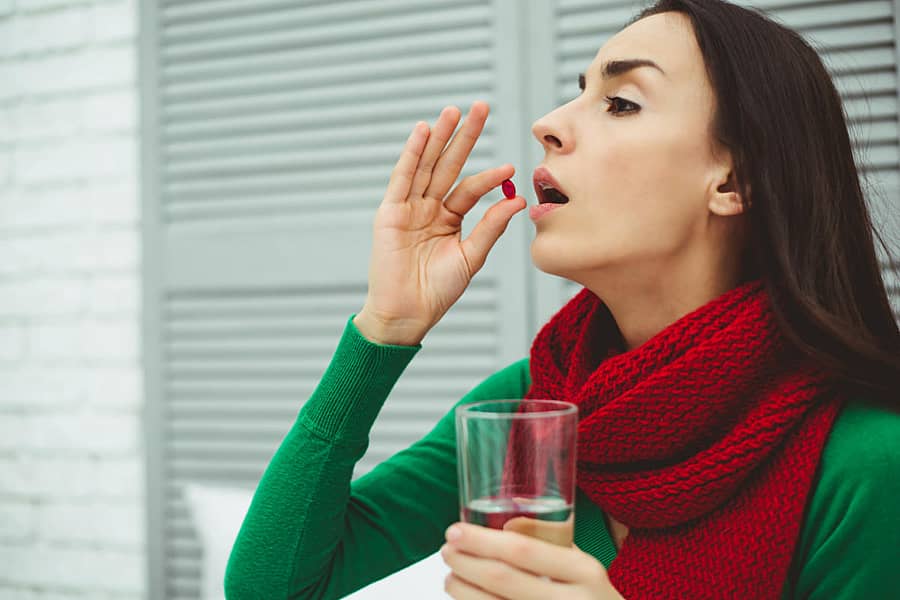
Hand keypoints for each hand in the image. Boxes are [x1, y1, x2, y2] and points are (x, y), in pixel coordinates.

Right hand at [354, 101, 526, 345]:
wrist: (408, 312)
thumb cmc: (437, 291)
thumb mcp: (471, 257)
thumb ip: (490, 228)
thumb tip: (516, 200)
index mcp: (447, 219)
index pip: (469, 189)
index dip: (488, 177)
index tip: (511, 166)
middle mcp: (427, 208)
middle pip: (447, 165)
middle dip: (463, 137)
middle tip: (481, 107)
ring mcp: (407, 207)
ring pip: (426, 165)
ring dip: (439, 137)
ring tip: (453, 111)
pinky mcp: (389, 212)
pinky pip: (403, 178)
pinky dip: (412, 154)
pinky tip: (424, 132)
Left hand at [440, 522, 625, 599]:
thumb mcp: (584, 569)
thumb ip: (552, 543)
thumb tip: (508, 516)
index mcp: (585, 571)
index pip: (523, 550)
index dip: (482, 540)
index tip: (455, 531)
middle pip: (502, 579)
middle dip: (465, 563)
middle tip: (446, 551)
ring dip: (463, 591)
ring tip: (449, 578)